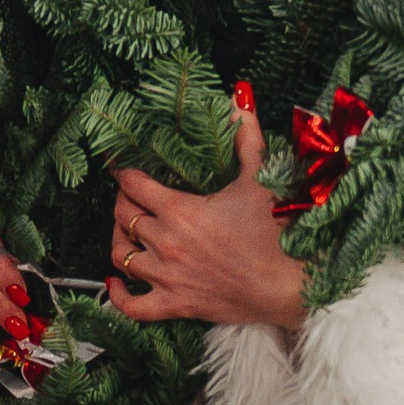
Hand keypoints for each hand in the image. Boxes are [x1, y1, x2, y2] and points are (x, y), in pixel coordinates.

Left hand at [105, 100, 306, 329]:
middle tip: (130, 195)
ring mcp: (167, 277)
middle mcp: (166, 243)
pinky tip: (115, 282)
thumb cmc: (276, 232)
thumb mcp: (260, 179)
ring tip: (126, 230)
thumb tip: (240, 97)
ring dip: (118, 239)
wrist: (288, 286)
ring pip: (120, 256)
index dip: (125, 173)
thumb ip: (246, 137)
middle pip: (123, 217)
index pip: (134, 185)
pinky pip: (133, 307)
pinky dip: (118, 295)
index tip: (124, 168)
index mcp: (180, 210)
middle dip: (122, 202)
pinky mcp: (175, 305)